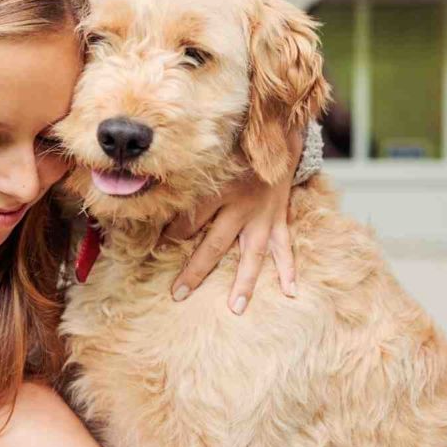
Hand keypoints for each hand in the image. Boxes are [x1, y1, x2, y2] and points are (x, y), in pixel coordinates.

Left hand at [161, 128, 302, 314]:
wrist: (275, 139)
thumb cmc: (235, 153)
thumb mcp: (209, 165)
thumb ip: (190, 187)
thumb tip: (161, 208)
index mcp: (219, 190)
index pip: (189, 220)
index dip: (170, 236)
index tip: (155, 250)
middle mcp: (241, 206)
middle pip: (215, 244)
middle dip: (195, 271)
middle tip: (178, 294)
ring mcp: (263, 215)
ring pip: (252, 254)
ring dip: (244, 282)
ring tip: (236, 308)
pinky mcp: (279, 218)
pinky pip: (284, 247)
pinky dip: (288, 269)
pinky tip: (291, 291)